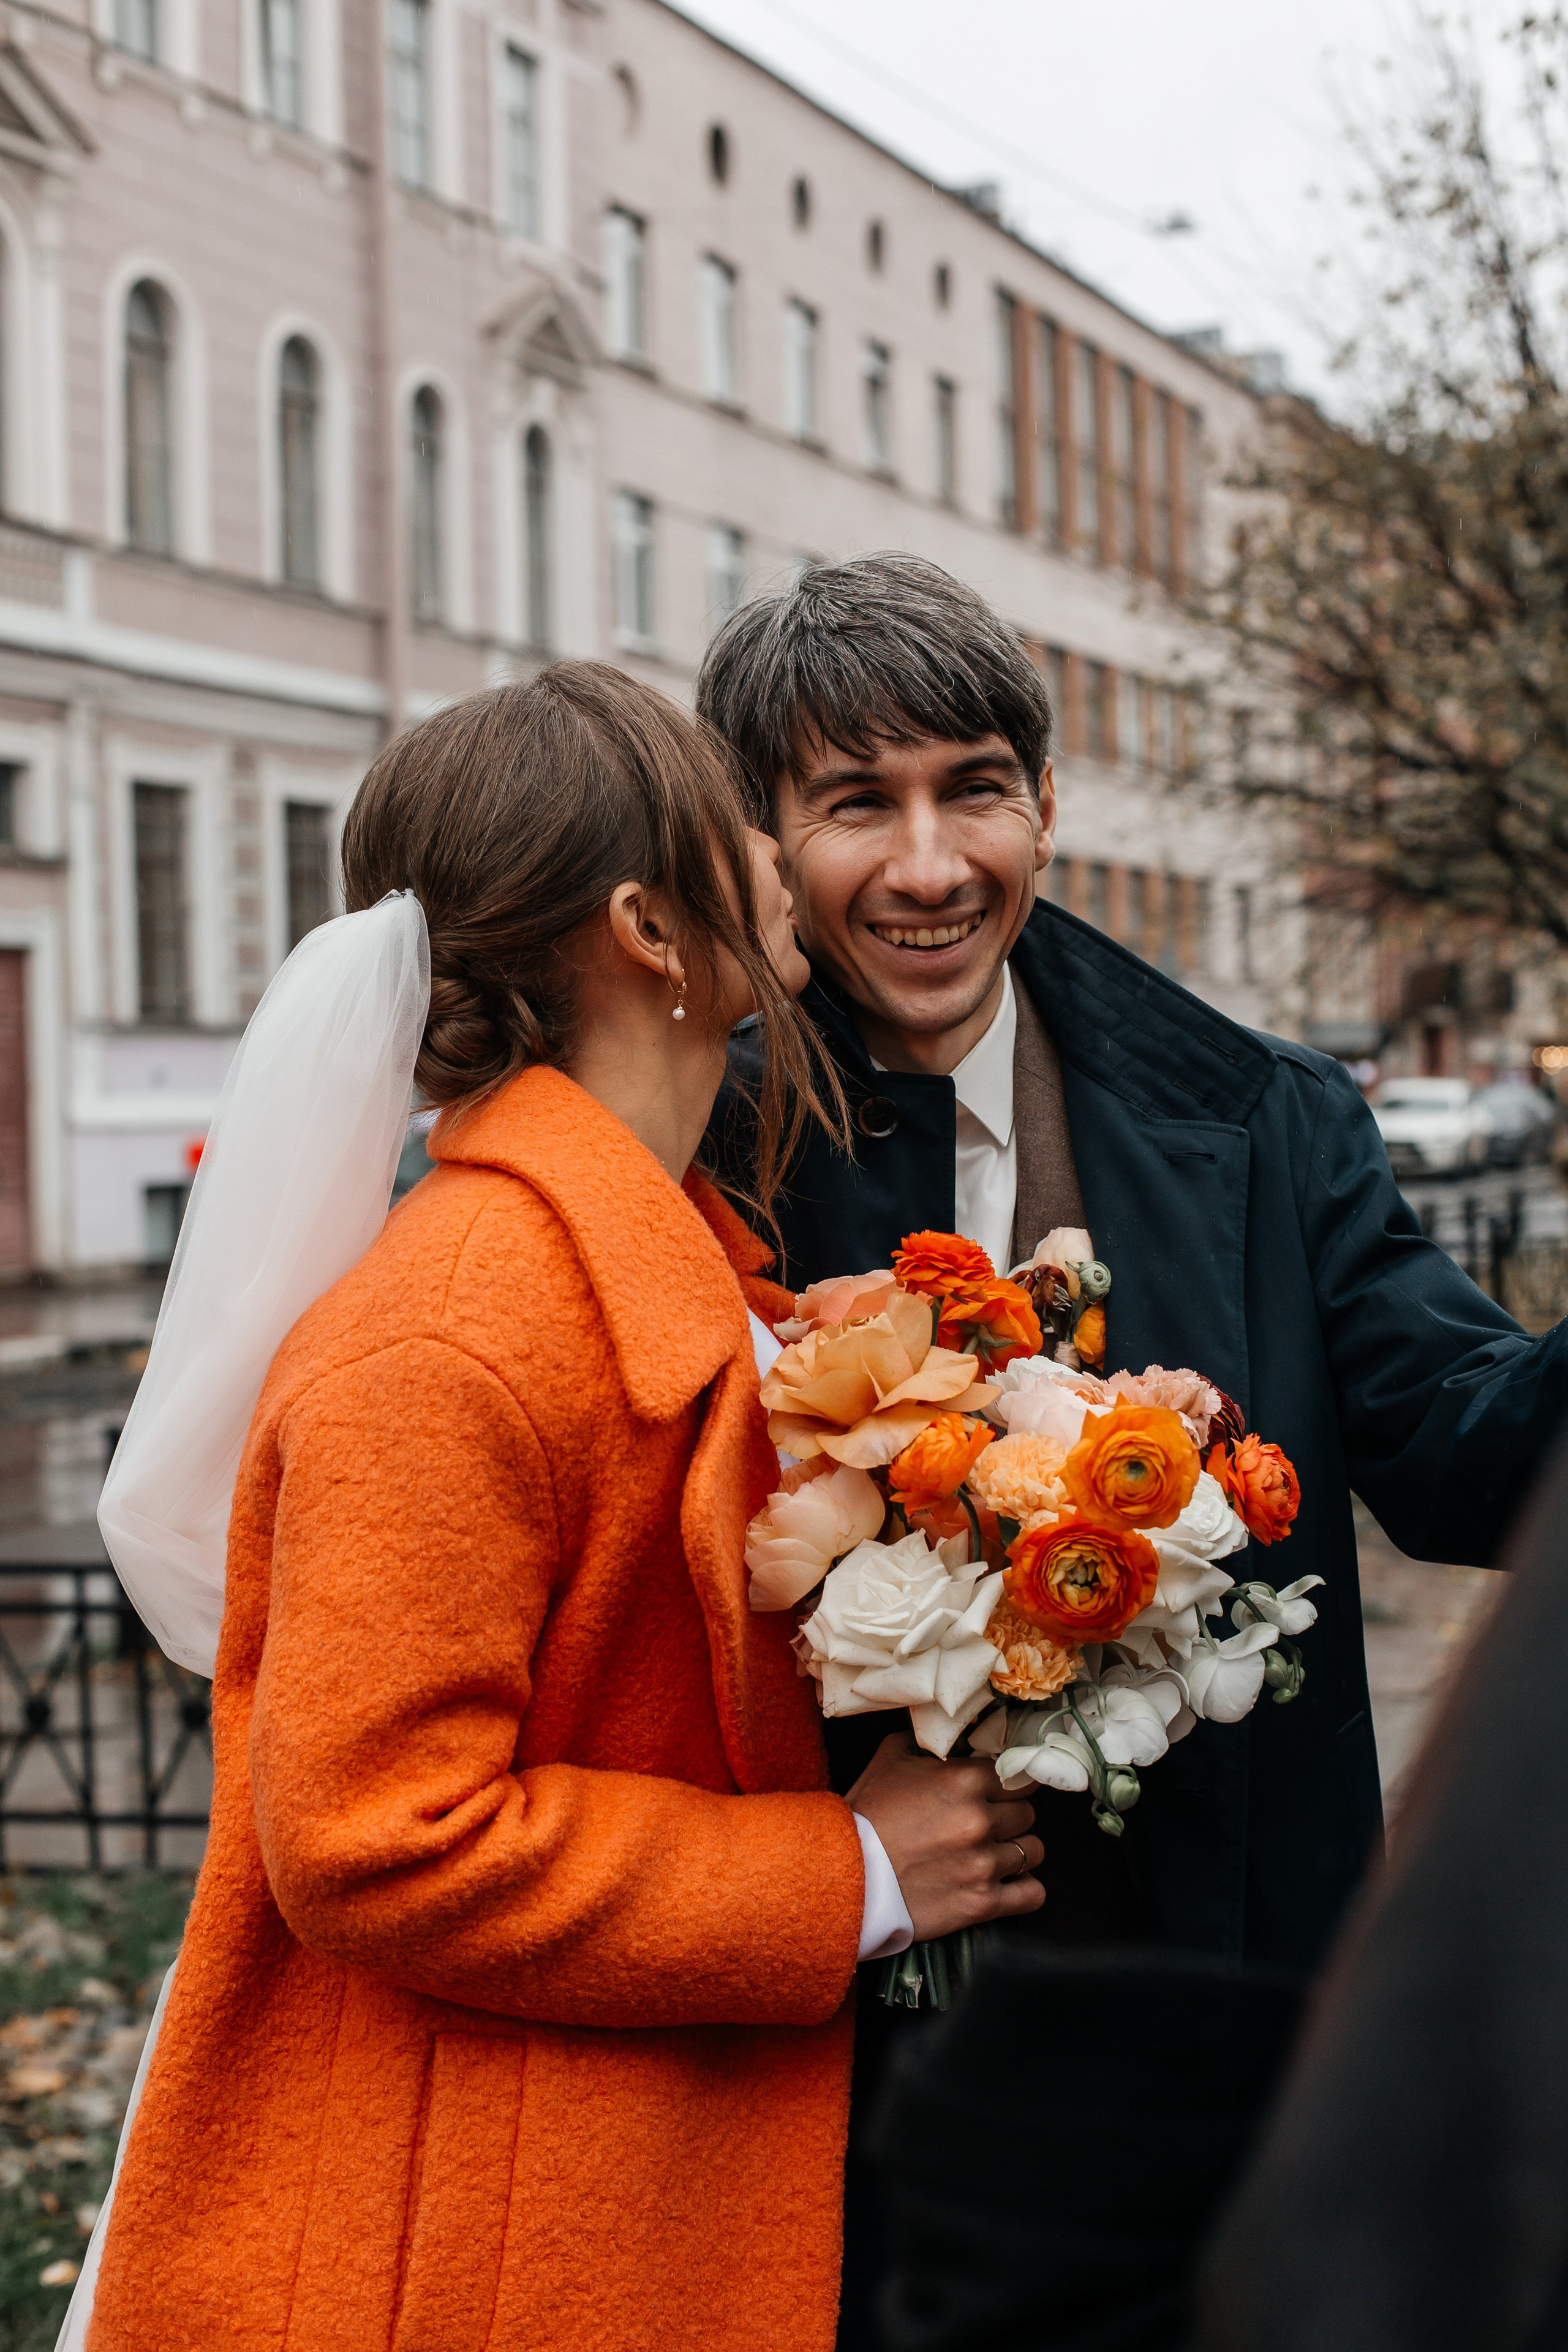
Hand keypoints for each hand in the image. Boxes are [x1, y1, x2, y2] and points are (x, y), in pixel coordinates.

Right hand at [847, 1733, 1044, 1940]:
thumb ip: (923, 1742)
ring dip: (1017, 1851)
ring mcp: (984, 1863)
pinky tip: (1008, 1884)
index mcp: (964, 1780)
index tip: (1000, 1790)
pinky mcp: (982, 1903)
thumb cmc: (866, 1816)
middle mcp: (980, 1819)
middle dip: (1010, 1816)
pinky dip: (1024, 1890)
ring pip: (1033, 1851)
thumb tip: (941, 1732)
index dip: (1007, 1783)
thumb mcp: (890, 1760)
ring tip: (995, 1853)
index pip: (1016, 1775)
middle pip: (1027, 1812)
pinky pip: (1032, 1894)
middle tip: (990, 1823)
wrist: (844, 1875)